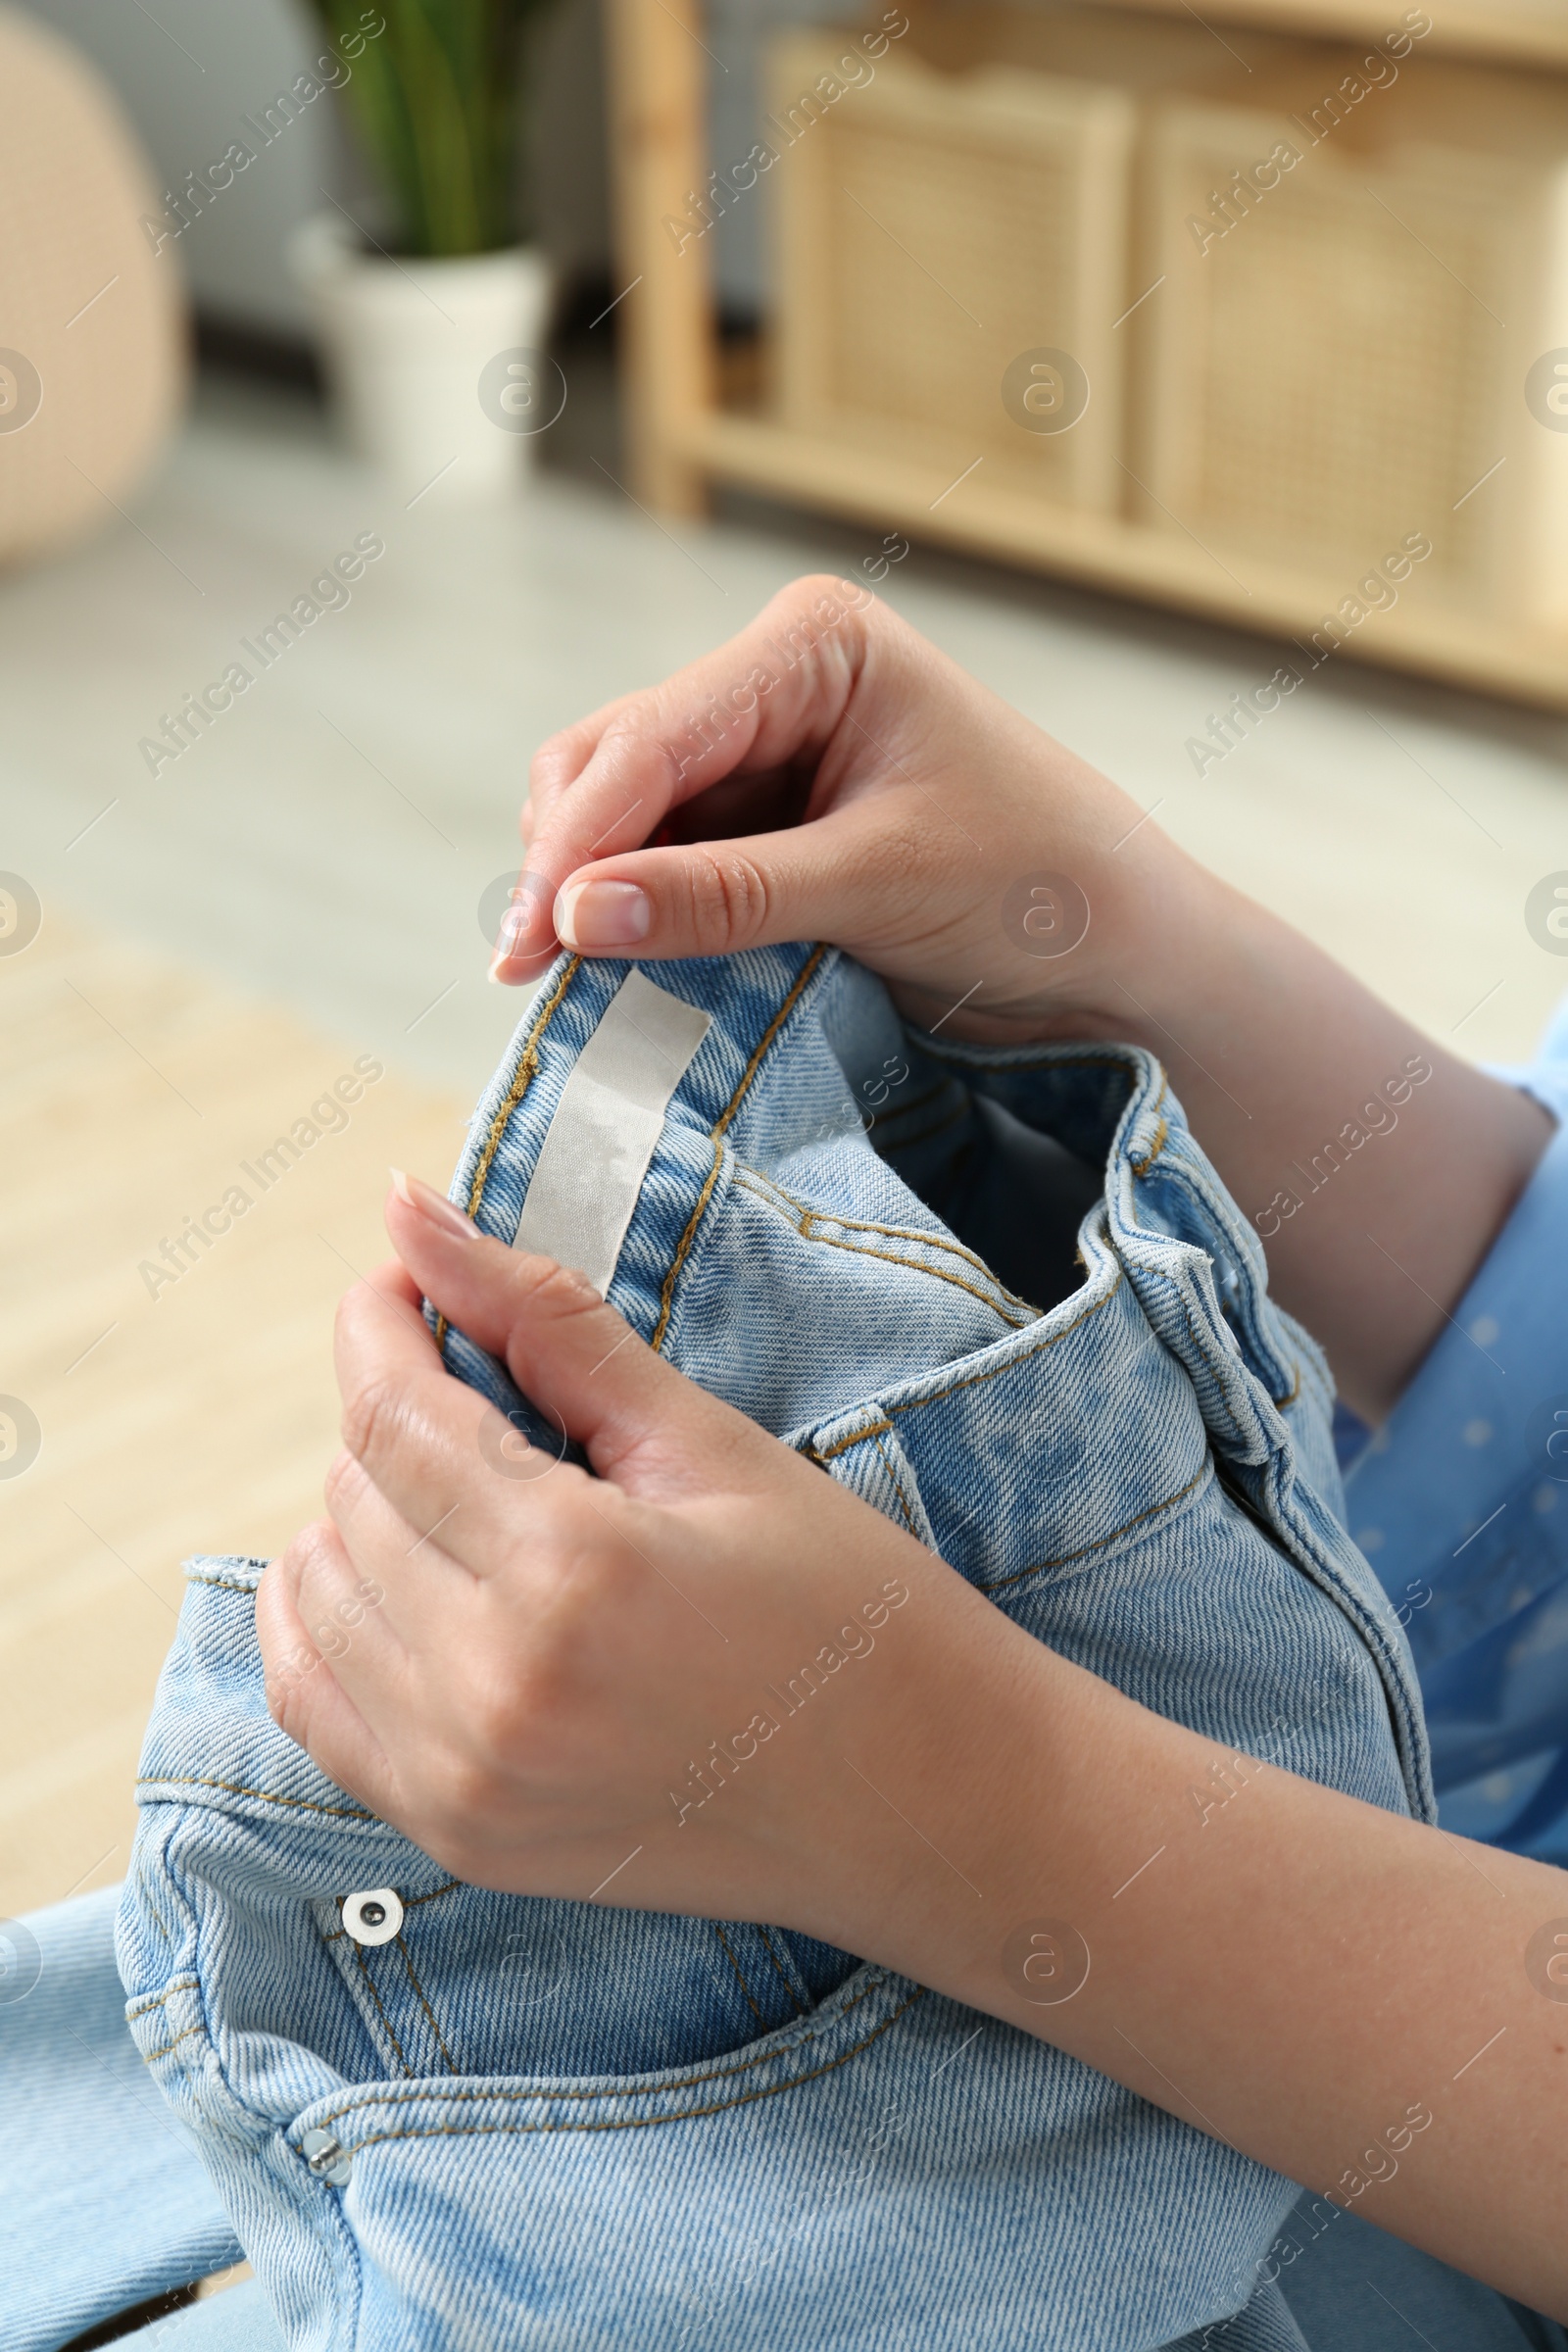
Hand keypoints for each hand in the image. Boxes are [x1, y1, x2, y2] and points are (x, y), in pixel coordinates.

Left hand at [254, 1171, 1000, 1932]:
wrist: (933, 1804)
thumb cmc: (851, 1610)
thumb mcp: (711, 1444)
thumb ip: (548, 1324)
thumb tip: (408, 1207)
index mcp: (572, 1572)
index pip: (392, 1413)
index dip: (380, 1323)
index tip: (405, 1281)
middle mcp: (494, 1688)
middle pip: (350, 1494)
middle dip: (396, 1413)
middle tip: (490, 1391)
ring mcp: (465, 1781)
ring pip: (314, 1592)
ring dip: (366, 1517)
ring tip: (472, 1494)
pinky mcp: (460, 1838)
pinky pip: (311, 1705)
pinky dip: (330, 1623)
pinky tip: (408, 1580)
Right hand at [493, 572, 1202, 1044]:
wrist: (1122, 953)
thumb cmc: (1039, 887)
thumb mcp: (878, 888)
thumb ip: (724, 897)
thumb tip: (571, 915)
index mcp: (814, 645)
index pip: (654, 735)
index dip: (580, 839)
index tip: (530, 936)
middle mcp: (774, 681)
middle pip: (610, 762)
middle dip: (568, 861)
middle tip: (532, 972)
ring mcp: (762, 752)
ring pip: (618, 814)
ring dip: (589, 891)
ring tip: (573, 980)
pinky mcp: (762, 825)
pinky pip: (658, 861)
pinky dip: (630, 914)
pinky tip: (617, 968)